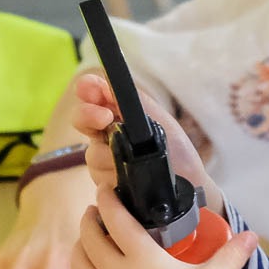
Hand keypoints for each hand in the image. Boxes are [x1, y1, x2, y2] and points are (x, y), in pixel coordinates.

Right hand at [72, 73, 222, 215]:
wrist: (187, 185)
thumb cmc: (176, 150)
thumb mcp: (159, 120)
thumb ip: (133, 101)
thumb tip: (106, 84)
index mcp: (119, 115)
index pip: (94, 96)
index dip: (88, 89)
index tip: (90, 89)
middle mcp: (107, 135)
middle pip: (82, 120)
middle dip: (88, 115)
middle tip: (104, 117)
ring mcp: (103, 159)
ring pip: (91, 152)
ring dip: (110, 153)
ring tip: (134, 159)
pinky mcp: (103, 183)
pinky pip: (97, 175)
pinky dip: (113, 173)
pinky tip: (126, 175)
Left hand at [72, 186, 256, 268]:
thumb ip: (232, 253)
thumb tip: (253, 235)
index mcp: (143, 257)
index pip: (117, 219)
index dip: (108, 200)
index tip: (105, 189)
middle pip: (90, 237)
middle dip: (89, 219)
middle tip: (95, 211)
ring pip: (79, 264)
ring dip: (80, 247)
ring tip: (89, 240)